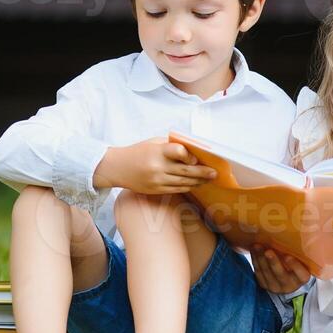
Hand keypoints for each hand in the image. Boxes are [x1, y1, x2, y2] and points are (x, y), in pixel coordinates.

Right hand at [93, 137, 216, 194]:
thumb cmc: (137, 152)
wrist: (117, 167)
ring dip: (198, 181)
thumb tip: (193, 149)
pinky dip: (187, 187)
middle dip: (203, 172)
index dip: (189, 156)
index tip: (196, 159)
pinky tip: (195, 184)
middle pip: (185, 171)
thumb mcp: (153, 142)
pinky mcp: (156, 190)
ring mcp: (157, 180)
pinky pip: (176, 189)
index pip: (178, 152)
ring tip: (208, 179)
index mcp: (157, 151)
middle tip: (214, 173)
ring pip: (183, 183)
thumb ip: (171, 145)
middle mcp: (158, 167)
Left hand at [249, 245, 311, 293]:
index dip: (295, 266)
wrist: (285, 279)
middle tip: (268, 251)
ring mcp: (275, 287)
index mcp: (302, 278)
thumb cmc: (294, 264)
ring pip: (267, 273)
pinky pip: (258, 272)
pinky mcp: (264, 285)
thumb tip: (287, 235)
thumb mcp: (300, 260)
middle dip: (273, 262)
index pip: (301, 274)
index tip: (288, 256)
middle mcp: (289, 285)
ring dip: (260, 258)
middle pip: (280, 274)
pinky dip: (255, 260)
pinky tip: (253, 250)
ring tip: (257, 246)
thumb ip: (296, 252)